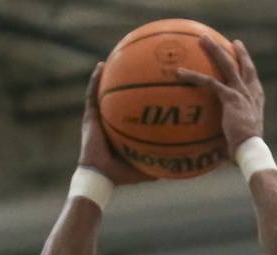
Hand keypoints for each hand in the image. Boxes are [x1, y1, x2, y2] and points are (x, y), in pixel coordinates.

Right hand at [78, 62, 152, 185]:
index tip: (155, 82)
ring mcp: (100, 117)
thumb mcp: (148, 166)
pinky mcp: (90, 117)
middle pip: (121, 96)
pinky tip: (100, 66)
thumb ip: (164, 161)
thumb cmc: (123, 175)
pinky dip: (95, 80)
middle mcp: (112, 120)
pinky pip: (92, 94)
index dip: (142, 96)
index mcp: (124, 129)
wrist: (101, 177)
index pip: (134, 108)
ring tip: (116, 55)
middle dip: (127, 80)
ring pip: (105, 91)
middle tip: (139, 63)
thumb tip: (187, 160)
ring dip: (110, 74)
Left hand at [176, 38, 261, 157]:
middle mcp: (250, 93)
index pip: (253, 80)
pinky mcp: (229, 97)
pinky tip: (179, 72)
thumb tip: (217, 147)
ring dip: (214, 49)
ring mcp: (240, 93)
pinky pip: (209, 82)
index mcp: (256, 101)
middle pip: (244, 66)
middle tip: (233, 42)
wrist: (250, 150)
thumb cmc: (245, 151)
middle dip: (238, 52)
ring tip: (202, 39)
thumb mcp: (240, 139)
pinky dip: (193, 76)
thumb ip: (230, 134)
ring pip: (226, 64)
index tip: (244, 58)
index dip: (248, 67)